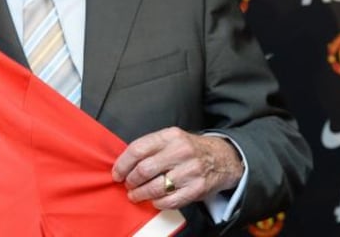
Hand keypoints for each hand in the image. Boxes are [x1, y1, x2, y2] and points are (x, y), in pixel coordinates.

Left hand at [112, 127, 243, 209]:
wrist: (222, 158)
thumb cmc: (188, 149)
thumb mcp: (170, 138)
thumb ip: (150, 147)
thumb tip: (123, 163)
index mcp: (170, 136)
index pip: (137, 149)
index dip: (122, 164)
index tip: (117, 173)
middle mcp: (180, 152)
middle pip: (144, 170)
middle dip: (131, 180)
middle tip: (127, 185)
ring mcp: (191, 171)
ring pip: (156, 187)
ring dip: (140, 194)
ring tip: (135, 195)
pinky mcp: (198, 188)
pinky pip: (170, 201)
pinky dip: (157, 203)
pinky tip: (153, 200)